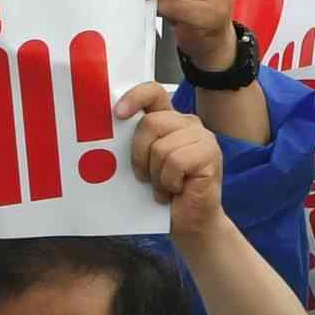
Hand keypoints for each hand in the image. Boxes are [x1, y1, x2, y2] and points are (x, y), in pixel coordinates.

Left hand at [123, 82, 224, 235]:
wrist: (189, 222)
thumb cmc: (161, 194)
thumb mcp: (142, 164)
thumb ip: (133, 145)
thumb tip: (104, 135)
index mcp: (169, 121)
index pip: (153, 93)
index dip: (135, 97)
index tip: (118, 114)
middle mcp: (187, 124)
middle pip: (151, 123)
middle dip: (139, 155)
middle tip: (145, 177)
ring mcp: (202, 137)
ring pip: (162, 147)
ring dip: (156, 174)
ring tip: (164, 186)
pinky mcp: (210, 154)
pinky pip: (176, 161)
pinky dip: (170, 181)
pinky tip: (177, 189)